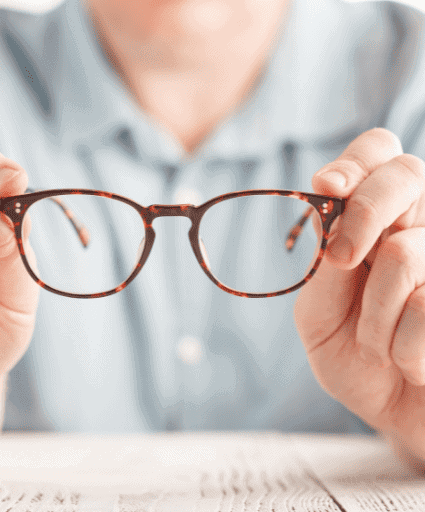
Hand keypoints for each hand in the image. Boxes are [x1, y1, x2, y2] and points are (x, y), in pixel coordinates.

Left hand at [294, 127, 424, 460]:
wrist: (397, 415)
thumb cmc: (356, 357)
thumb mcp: (320, 313)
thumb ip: (324, 263)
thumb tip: (329, 205)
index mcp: (379, 222)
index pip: (379, 153)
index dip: (355, 162)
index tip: (328, 188)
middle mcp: (423, 227)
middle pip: (407, 175)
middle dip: (362, 218)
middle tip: (343, 261)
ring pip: (406, 252)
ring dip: (376, 313)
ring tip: (380, 343)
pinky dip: (403, 345)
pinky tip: (411, 361)